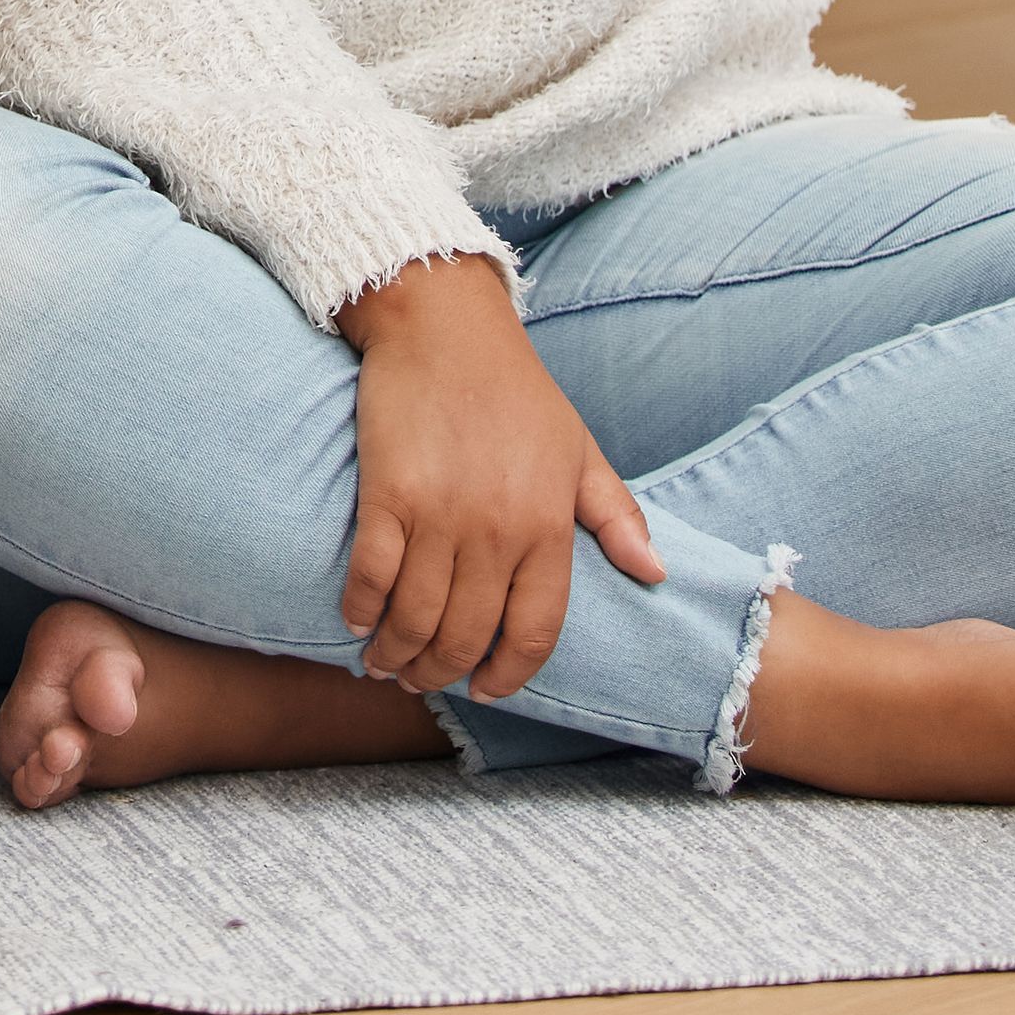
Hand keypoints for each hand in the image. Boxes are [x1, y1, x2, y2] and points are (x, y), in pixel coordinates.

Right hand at [339, 253, 655, 702]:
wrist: (444, 325)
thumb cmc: (516, 389)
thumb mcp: (580, 450)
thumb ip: (618, 517)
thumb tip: (656, 575)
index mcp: (548, 526)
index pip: (532, 631)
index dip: (508, 674)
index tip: (487, 689)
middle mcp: (496, 531)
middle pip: (465, 635)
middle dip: (441, 672)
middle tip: (423, 681)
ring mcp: (439, 514)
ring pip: (415, 616)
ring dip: (397, 654)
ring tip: (388, 664)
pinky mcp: (386, 494)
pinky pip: (372, 575)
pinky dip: (362, 609)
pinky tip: (358, 621)